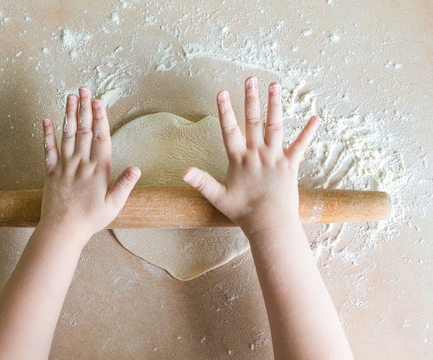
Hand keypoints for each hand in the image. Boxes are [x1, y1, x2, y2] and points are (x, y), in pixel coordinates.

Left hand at [38, 86, 140, 241]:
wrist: (62, 230)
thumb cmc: (91, 219)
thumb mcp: (113, 205)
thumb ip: (124, 185)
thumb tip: (137, 168)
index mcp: (98, 170)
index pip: (100, 138)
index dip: (100, 118)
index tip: (99, 102)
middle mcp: (80, 163)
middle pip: (84, 130)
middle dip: (85, 108)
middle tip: (84, 89)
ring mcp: (64, 166)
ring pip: (67, 135)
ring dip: (69, 114)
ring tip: (70, 97)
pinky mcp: (50, 172)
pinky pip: (48, 149)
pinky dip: (47, 134)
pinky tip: (46, 120)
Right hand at [183, 77, 319, 234]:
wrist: (269, 223)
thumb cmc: (243, 212)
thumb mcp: (218, 197)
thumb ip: (201, 182)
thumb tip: (184, 172)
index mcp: (239, 159)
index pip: (229, 130)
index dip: (225, 111)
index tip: (222, 92)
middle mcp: (257, 153)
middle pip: (253, 121)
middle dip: (251, 99)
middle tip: (251, 79)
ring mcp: (275, 157)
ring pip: (275, 126)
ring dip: (275, 105)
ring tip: (275, 86)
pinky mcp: (290, 165)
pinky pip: (301, 146)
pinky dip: (308, 132)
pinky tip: (315, 118)